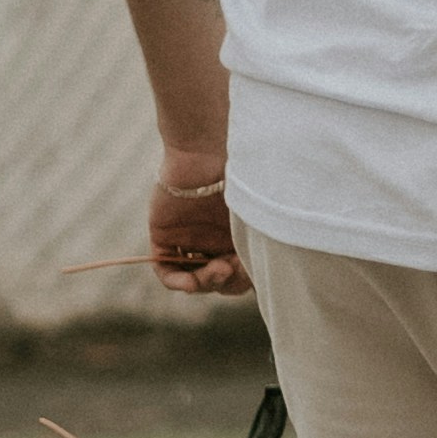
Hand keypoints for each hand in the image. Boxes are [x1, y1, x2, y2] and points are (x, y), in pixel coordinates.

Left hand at [147, 150, 251, 297]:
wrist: (203, 154)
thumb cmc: (236, 179)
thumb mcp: (254, 214)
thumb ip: (262, 239)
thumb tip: (272, 273)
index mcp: (236, 235)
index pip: (239, 274)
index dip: (243, 281)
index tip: (249, 271)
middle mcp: (213, 241)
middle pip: (218, 280)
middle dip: (227, 281)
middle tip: (229, 267)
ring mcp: (189, 241)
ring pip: (195, 279)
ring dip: (206, 283)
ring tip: (215, 270)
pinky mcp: (164, 238)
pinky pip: (167, 270)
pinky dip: (177, 282)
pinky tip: (189, 283)